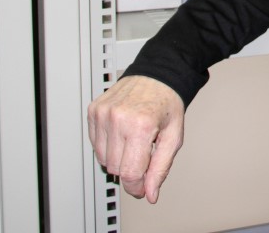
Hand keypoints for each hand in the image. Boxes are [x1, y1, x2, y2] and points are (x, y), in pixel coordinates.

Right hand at [87, 75, 184, 202]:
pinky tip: (122, 134)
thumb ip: (161, 168)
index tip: (141, 188)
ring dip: (118, 158)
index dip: (136, 187)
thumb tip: (149, 193)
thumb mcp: (174, 137)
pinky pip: (95, 144)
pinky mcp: (94, 111)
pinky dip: (108, 146)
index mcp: (140, 126)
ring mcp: (103, 113)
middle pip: (115, 169)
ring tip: (134, 141)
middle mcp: (118, 118)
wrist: (157, 75)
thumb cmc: (167, 103)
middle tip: (144, 155)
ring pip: (103, 159)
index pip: (129, 173)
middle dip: (130, 169)